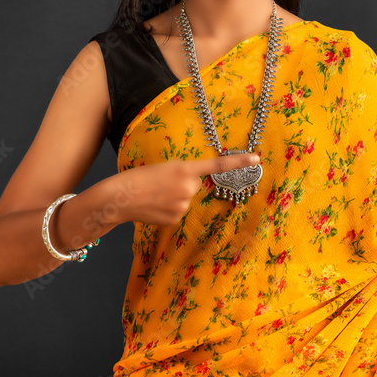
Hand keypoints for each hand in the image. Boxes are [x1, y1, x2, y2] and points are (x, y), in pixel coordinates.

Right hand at [112, 153, 260, 226]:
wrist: (120, 197)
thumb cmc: (139, 177)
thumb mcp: (165, 167)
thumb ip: (184, 173)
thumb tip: (194, 183)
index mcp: (184, 168)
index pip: (218, 165)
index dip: (239, 162)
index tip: (256, 158)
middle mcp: (188, 187)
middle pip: (196, 184)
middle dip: (185, 183)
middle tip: (163, 183)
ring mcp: (183, 205)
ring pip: (187, 198)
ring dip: (176, 196)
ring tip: (156, 194)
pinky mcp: (176, 218)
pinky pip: (179, 210)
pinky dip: (170, 208)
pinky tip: (156, 205)